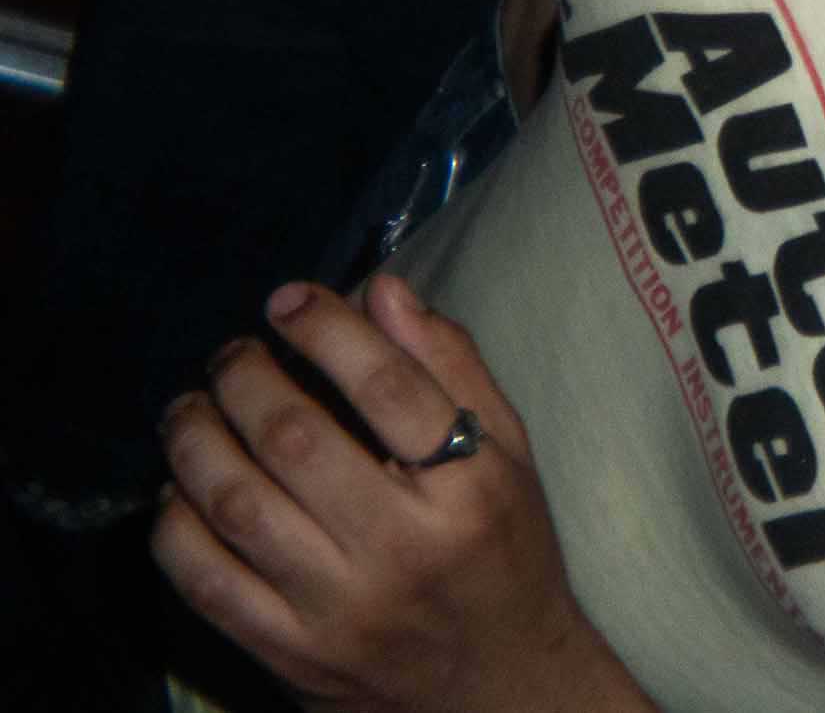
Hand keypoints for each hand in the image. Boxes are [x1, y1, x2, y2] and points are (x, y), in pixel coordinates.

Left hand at [153, 279, 655, 712]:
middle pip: (298, 439)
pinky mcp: (290, 656)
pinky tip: (181, 489)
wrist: (500, 689)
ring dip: (196, 439)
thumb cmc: (506, 553)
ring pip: (237, 505)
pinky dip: (177, 523)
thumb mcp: (509, 455)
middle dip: (247, 377)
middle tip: (234, 353)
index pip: (390, 388)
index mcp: (470, 492)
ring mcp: (339, 609)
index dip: (328, 330)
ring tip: (191, 406)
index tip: (289, 300)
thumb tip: (383, 289)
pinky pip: (206, 581)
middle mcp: (403, 549)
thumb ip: (452, 368)